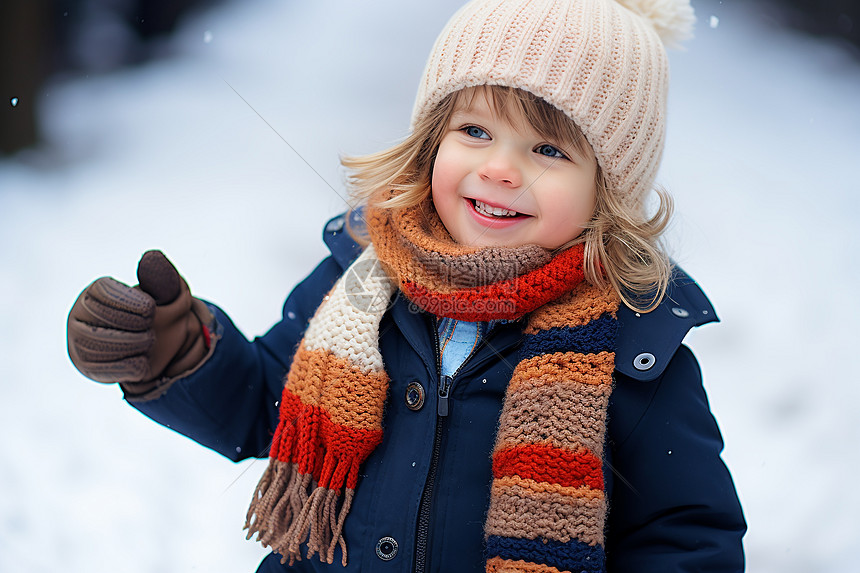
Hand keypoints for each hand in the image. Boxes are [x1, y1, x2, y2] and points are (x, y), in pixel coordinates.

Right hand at [67, 251, 210, 390]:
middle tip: (150, 328)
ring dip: (130, 346)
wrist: (150, 341)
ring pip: (96, 347)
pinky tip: (143, 360)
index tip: (151, 309)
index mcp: (96, 292)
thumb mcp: (162, 291)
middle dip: (131, 326)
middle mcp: (79, 315)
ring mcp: (79, 342)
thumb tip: (151, 258)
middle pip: (97, 320)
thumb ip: (159, 276)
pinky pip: (102, 370)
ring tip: (148, 342)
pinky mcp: (87, 366)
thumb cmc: (152, 311)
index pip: (103, 293)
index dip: (129, 302)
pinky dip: (127, 366)